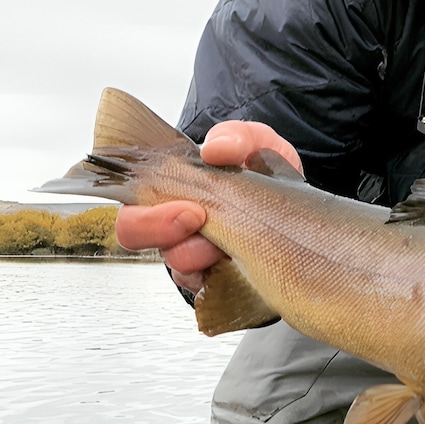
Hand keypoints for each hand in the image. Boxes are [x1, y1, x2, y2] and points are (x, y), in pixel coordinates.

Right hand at [114, 121, 302, 292]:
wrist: (293, 204)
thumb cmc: (264, 172)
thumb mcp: (257, 143)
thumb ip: (238, 136)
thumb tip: (215, 148)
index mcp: (169, 185)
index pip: (130, 195)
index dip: (144, 203)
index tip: (188, 205)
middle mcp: (171, 221)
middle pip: (134, 233)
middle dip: (161, 229)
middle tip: (199, 219)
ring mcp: (191, 252)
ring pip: (174, 264)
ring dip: (201, 253)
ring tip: (232, 243)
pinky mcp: (213, 278)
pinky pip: (204, 287)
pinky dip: (222, 276)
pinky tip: (242, 263)